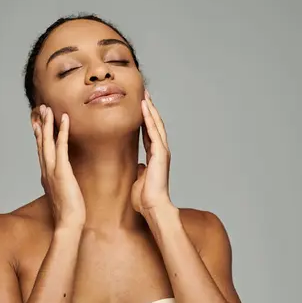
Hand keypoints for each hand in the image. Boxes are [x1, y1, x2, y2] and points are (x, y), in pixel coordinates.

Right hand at [32, 105, 85, 229]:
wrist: (68, 223)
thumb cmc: (69, 213)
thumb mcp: (63, 195)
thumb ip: (61, 186)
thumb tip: (64, 183)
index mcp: (46, 175)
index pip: (41, 151)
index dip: (39, 136)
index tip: (38, 123)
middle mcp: (46, 170)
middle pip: (41, 143)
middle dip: (41, 125)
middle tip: (40, 109)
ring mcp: (52, 170)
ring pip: (48, 141)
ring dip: (48, 123)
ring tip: (47, 108)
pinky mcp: (62, 170)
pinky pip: (62, 146)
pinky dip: (62, 131)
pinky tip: (64, 119)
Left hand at [131, 91, 172, 215]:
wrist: (153, 207)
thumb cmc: (146, 199)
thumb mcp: (140, 180)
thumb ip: (140, 171)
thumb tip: (139, 166)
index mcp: (155, 157)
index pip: (150, 133)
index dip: (145, 120)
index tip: (140, 108)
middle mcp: (161, 152)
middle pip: (155, 125)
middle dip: (149, 109)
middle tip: (144, 94)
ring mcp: (162, 152)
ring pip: (156, 125)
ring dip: (150, 109)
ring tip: (144, 95)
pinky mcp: (161, 154)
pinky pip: (154, 131)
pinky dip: (149, 118)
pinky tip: (144, 107)